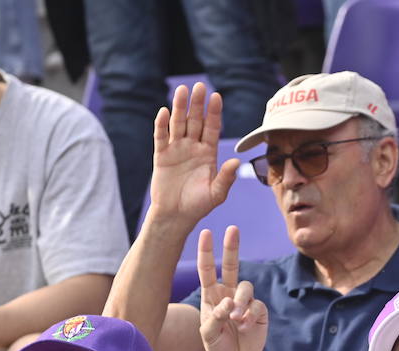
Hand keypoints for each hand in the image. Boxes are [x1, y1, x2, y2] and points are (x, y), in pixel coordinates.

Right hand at [148, 82, 240, 227]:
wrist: (176, 216)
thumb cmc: (198, 206)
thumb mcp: (216, 194)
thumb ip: (226, 177)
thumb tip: (237, 161)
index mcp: (209, 153)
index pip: (212, 128)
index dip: (214, 113)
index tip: (216, 97)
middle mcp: (193, 147)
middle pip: (195, 121)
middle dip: (197, 104)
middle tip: (200, 86)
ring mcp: (177, 150)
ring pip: (178, 124)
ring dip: (180, 108)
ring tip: (182, 90)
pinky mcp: (161, 156)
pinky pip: (161, 137)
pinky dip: (162, 125)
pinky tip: (164, 112)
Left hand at [198, 227, 266, 350]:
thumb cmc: (217, 347)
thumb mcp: (208, 335)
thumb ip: (214, 317)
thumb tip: (229, 303)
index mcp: (211, 296)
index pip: (207, 270)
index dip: (206, 252)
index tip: (206, 233)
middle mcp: (228, 294)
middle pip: (231, 266)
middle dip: (231, 247)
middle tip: (233, 229)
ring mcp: (244, 302)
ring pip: (246, 287)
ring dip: (241, 300)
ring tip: (236, 318)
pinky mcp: (259, 311)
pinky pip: (257, 305)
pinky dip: (250, 315)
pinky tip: (245, 326)